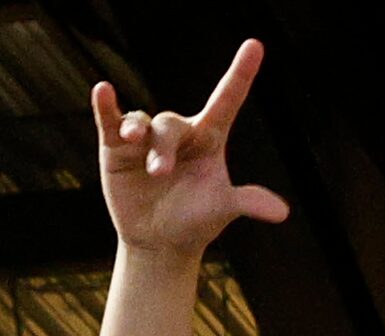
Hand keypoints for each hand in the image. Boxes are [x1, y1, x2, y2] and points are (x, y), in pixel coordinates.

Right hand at [92, 41, 290, 256]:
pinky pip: (110, 119)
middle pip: (171, 124)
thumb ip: (247, 202)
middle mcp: (179, 133)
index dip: (241, 74)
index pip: (227, 101)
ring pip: (142, 123)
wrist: (161, 240)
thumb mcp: (222, 208)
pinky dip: (106, 106)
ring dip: (137, 133)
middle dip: (164, 147)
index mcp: (210, 139)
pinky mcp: (116, 145)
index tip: (255, 45)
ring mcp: (146, 137)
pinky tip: (103, 91)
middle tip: (159, 172)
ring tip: (134, 146)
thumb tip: (281, 212)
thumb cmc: (196, 220)